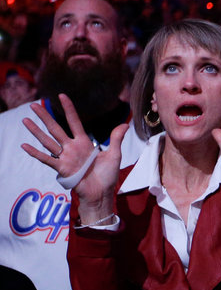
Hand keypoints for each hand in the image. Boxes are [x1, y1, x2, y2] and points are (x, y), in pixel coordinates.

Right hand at [21, 94, 127, 220]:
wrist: (102, 193)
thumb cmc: (107, 175)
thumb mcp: (115, 154)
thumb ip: (116, 139)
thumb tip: (125, 124)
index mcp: (84, 142)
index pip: (74, 121)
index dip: (68, 109)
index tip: (61, 96)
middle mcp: (72, 148)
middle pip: (56, 128)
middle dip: (45, 116)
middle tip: (34, 105)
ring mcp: (65, 157)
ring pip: (48, 141)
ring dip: (36, 131)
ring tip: (25, 120)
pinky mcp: (62, 169)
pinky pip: (46, 159)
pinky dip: (36, 152)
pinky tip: (25, 145)